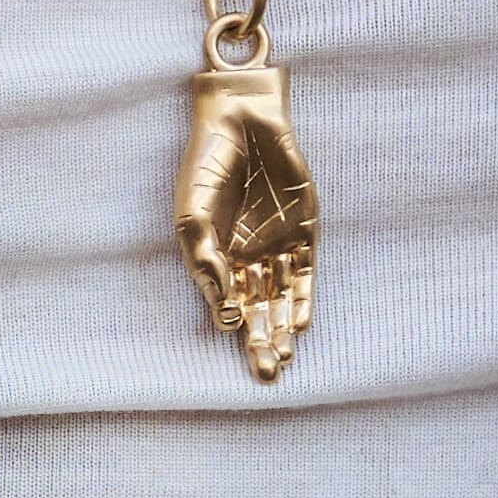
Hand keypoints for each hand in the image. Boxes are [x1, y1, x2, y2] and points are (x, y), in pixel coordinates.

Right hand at [174, 61, 317, 381]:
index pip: (224, 305)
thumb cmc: (207, 167)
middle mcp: (247, 260)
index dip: (230, 323)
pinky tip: (301, 323)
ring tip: (285, 357)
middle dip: (261, 345)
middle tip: (267, 375)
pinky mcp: (304, 232)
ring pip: (281, 300)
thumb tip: (223, 306)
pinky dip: (303, 299)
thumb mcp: (192, 214)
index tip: (233, 327)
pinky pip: (304, 275)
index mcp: (216, 259)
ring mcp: (277, 248)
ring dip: (283, 329)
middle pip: (256, 312)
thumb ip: (204, 260)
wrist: (241, 122)